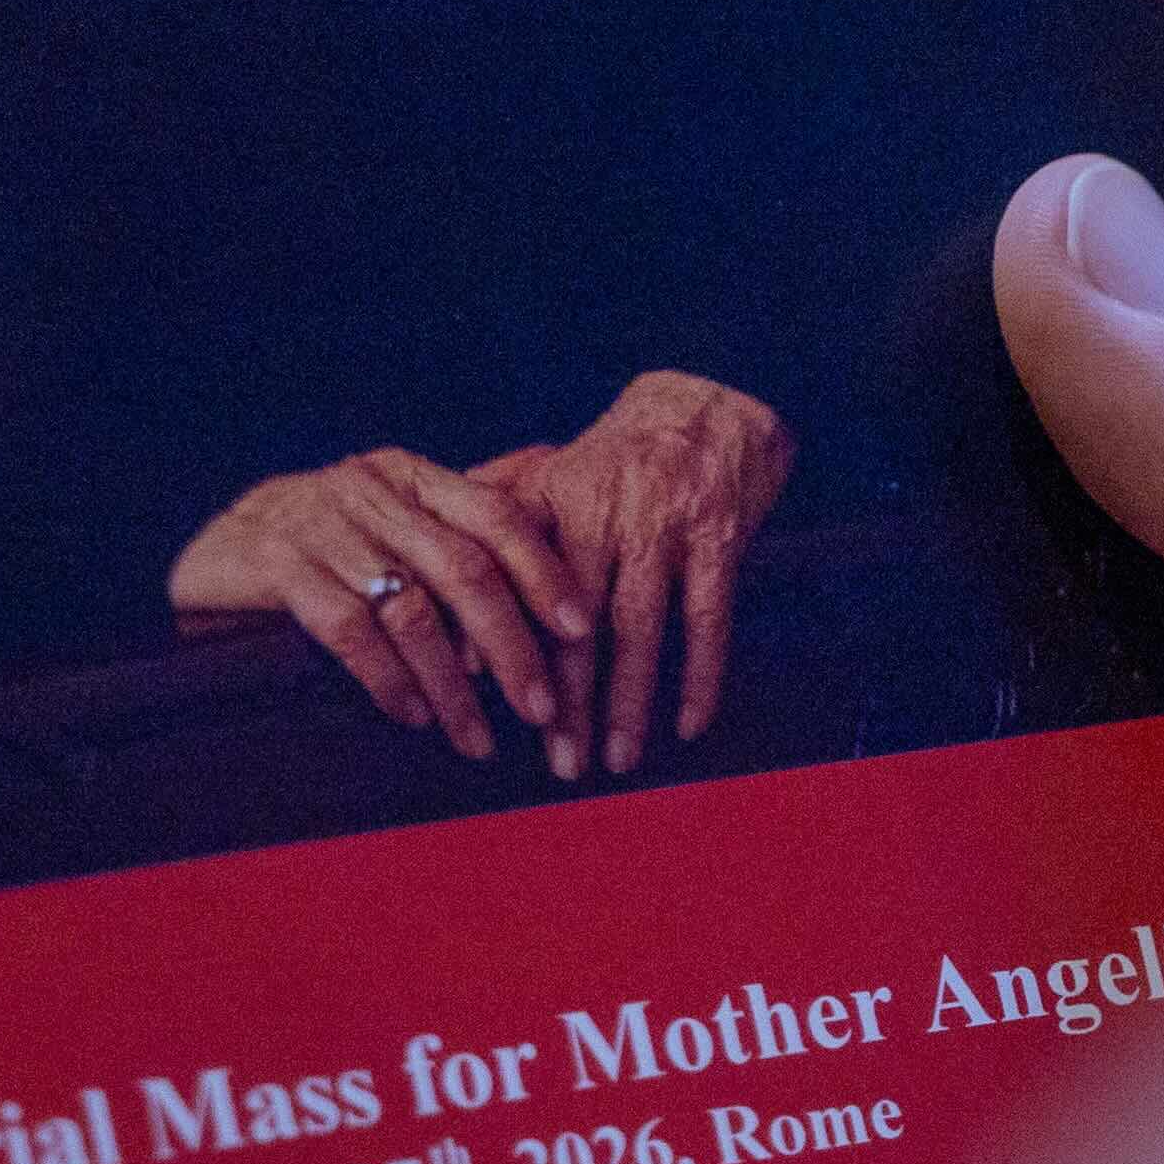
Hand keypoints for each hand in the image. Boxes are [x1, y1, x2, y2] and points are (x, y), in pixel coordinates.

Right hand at [172, 449, 589, 763]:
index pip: (497, 516)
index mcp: (413, 476)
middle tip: (543, 707)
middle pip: (464, 570)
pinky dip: (389, 681)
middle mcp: (372, 492)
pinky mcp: (278, 567)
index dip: (544, 572)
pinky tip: (413, 715)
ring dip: (453, 684)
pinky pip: (350, 632)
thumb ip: (464, 514)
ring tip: (478, 736)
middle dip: (512, 646)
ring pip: (411, 610)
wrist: (218, 545)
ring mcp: (322, 527)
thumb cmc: (328, 540)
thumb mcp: (395, 514)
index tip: (581, 630)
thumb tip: (552, 487)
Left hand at [476, 372, 795, 781]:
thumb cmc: (620, 453)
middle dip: (566, 699)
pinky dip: (701, 676)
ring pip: (641, 629)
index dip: (497, 643)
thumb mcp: (552, 469)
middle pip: (577, 623)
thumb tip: (442, 591)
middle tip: (559, 761)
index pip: (518, 584)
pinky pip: (709, 619)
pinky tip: (688, 725)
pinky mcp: (720, 538)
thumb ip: (496, 523)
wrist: (709, 402)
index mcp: (557, 499)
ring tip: (618, 759)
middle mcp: (608, 513)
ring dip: (629, 702)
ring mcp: (667, 526)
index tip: (476, 700)